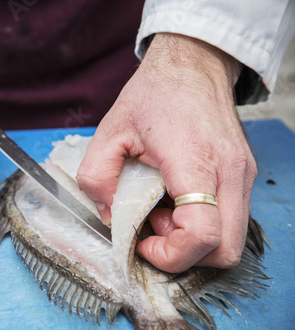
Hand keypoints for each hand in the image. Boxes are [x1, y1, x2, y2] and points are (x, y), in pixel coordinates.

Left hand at [76, 33, 256, 272]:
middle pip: (225, 250)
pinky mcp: (242, 175)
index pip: (202, 234)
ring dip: (192, 239)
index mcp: (194, 160)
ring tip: (161, 208)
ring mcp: (242, 175)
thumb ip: (96, 176)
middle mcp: (229, 172)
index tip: (143, 241)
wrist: (193, 65)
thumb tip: (107, 214)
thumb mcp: (110, 130)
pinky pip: (228, 219)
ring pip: (230, 239)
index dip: (171, 254)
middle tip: (152, 226)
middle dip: (184, 254)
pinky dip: (201, 223)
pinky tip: (175, 198)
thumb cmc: (155, 93)